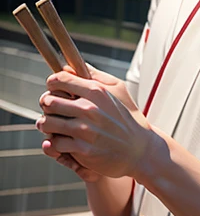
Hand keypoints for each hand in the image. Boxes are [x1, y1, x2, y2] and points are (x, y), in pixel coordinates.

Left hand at [37, 67, 151, 178]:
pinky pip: (54, 143)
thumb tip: (70, 66)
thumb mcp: (117, 89)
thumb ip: (94, 75)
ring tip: (48, 124)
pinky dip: (54, 142)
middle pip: (49, 101)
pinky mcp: (82, 149)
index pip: (61, 80)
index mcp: (96, 91)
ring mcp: (85, 130)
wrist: (138, 148)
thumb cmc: (126, 116)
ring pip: (47, 123)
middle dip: (46, 103)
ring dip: (45, 123)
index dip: (52, 83)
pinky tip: (60, 139)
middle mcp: (89, 109)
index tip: (52, 88)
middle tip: (49, 108)